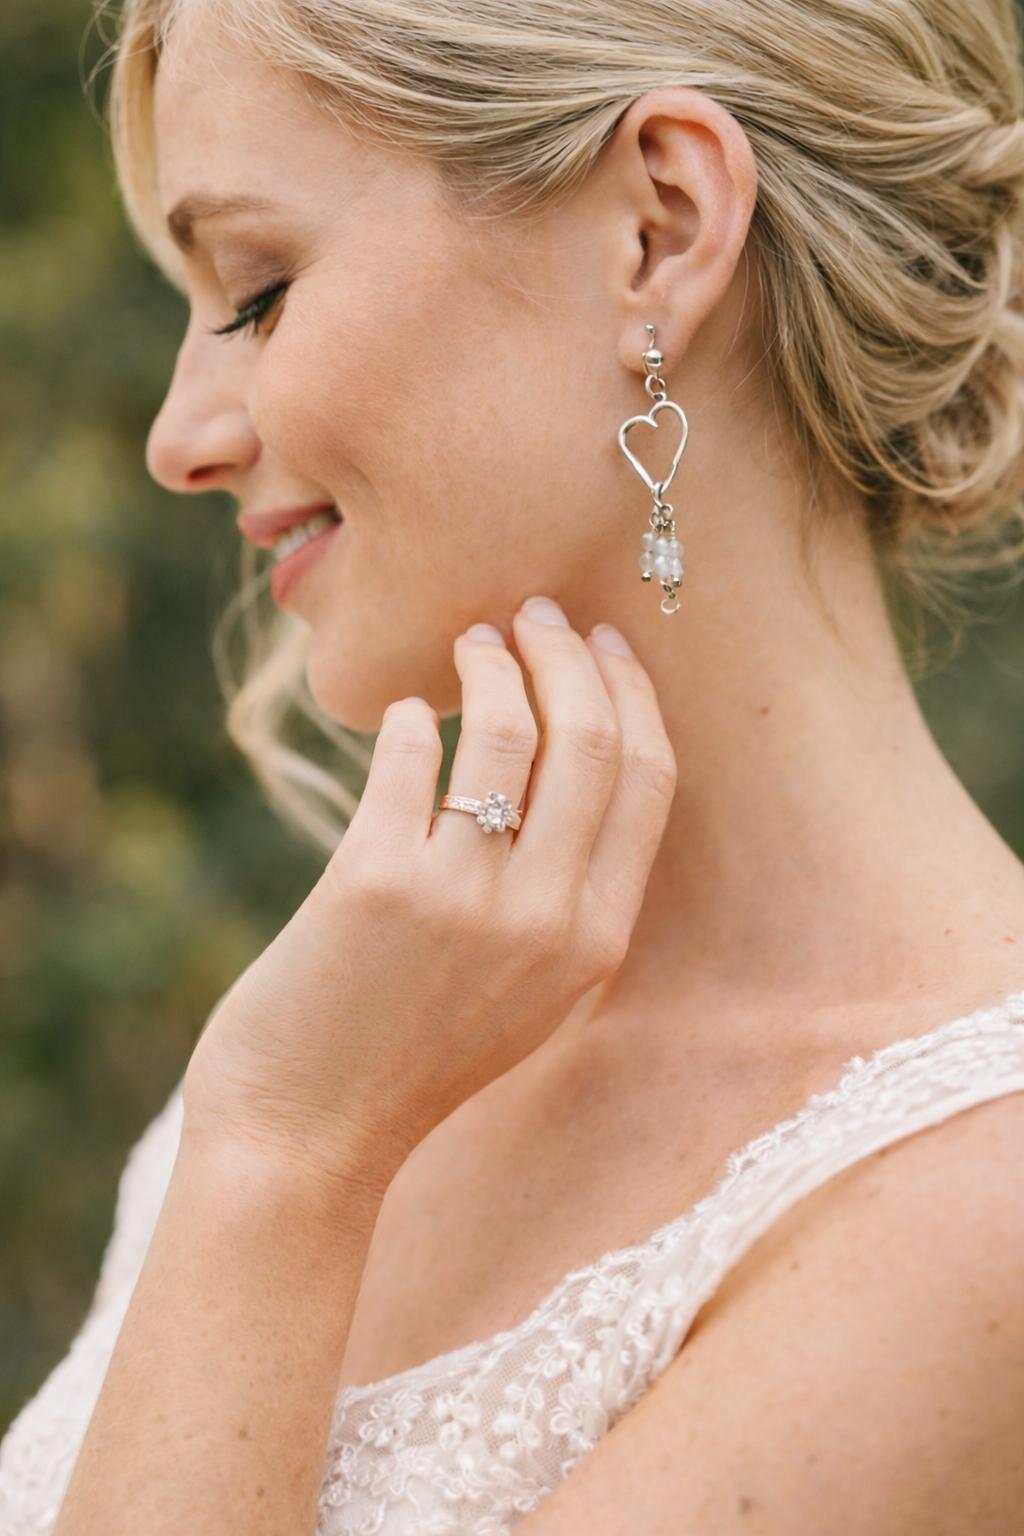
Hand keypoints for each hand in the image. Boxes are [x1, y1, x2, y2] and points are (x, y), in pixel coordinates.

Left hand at [182, 598, 676, 1199]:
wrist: (308, 1136)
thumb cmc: (416, 1057)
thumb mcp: (531, 996)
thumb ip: (568, 900)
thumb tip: (575, 761)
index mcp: (596, 942)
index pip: (648, 780)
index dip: (630, 693)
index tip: (606, 645)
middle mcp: (545, 918)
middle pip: (592, 739)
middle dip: (569, 654)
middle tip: (537, 616)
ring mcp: (461, 899)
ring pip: (508, 732)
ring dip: (493, 663)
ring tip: (472, 643)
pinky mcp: (373, 881)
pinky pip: (411, 758)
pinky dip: (411, 720)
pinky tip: (405, 717)